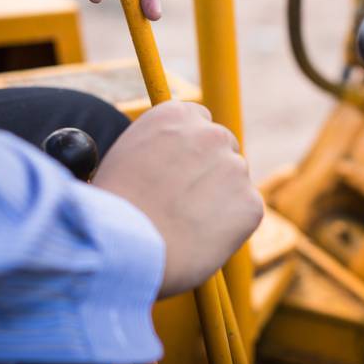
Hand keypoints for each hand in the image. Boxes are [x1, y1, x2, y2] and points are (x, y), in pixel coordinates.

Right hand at [92, 101, 263, 296]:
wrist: (126, 248)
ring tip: (185, 225)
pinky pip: (244, 212)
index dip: (190, 148)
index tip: (181, 168)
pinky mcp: (250, 203)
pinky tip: (199, 238)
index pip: (199, 121)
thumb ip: (157, 147)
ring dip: (219, 199)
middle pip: (222, 147)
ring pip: (234, 181)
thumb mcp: (126, 157)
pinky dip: (230, 227)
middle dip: (210, 170)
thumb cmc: (114, 209)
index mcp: (177, 115)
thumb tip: (170, 157)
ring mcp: (235, 167)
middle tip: (185, 201)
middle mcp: (211, 134)